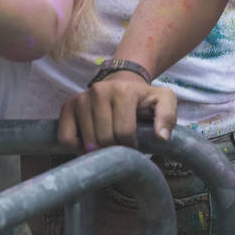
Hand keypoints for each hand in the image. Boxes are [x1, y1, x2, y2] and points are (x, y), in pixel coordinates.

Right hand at [57, 70, 177, 149]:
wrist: (122, 83)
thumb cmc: (143, 99)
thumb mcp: (164, 101)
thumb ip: (168, 116)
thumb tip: (161, 137)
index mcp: (123, 90)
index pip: (124, 133)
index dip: (131, 147)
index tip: (135, 146)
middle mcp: (99, 90)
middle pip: (104, 139)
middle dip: (114, 150)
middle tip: (120, 147)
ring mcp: (81, 97)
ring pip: (87, 141)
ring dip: (98, 151)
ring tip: (108, 146)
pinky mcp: (68, 105)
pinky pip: (66, 137)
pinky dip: (77, 148)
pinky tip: (89, 144)